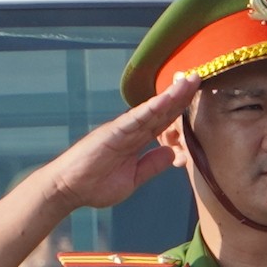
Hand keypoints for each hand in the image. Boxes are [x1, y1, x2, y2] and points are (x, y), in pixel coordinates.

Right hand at [39, 77, 199, 211]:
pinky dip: (150, 108)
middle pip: (161, 110)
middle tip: (198, 77)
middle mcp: (131, 130)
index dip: (180, 109)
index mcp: (136, 140)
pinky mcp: (112, 133)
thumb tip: (173, 154)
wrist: (68, 189)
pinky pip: (135, 119)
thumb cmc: (95, 185)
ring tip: (189, 80)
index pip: (163, 122)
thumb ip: (152, 165)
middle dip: (180, 95)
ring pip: (151, 109)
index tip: (197, 97)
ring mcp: (122, 129)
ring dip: (171, 95)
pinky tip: (166, 98)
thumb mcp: (133, 178)